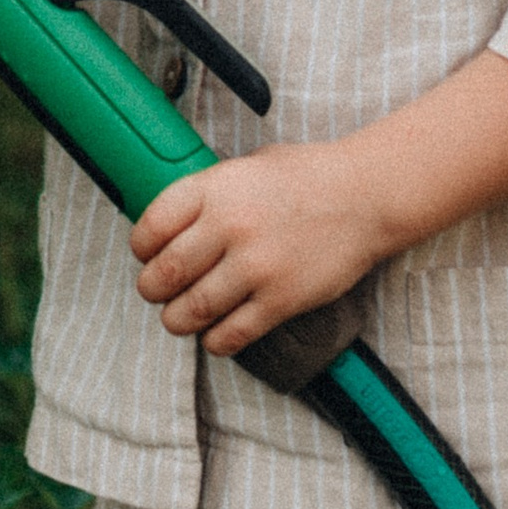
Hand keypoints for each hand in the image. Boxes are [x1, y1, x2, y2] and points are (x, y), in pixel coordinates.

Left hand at [128, 145, 387, 354]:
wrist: (366, 196)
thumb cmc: (307, 177)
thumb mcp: (246, 167)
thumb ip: (208, 194)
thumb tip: (171, 223)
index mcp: (214, 189)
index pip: (150, 228)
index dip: (141, 249)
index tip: (146, 256)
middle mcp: (229, 227)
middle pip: (164, 275)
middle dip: (152, 289)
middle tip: (157, 292)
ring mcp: (256, 267)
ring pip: (191, 311)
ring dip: (177, 321)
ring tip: (180, 317)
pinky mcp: (281, 300)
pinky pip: (231, 334)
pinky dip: (215, 341)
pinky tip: (216, 334)